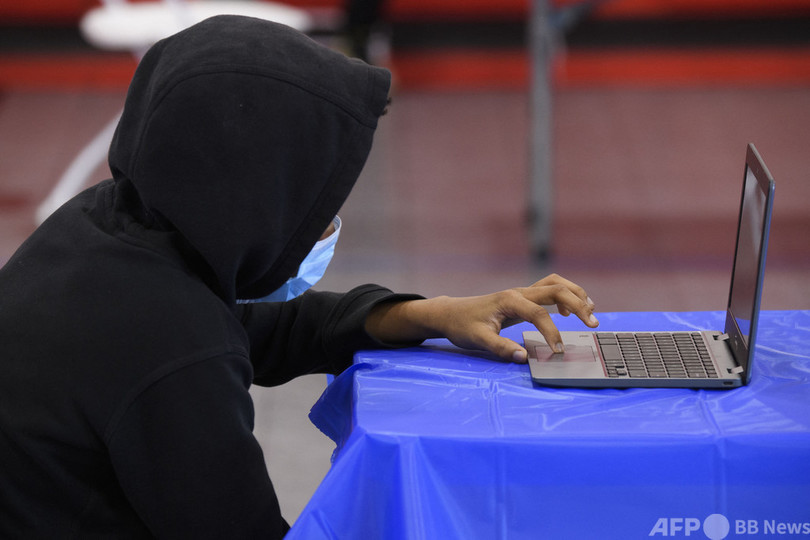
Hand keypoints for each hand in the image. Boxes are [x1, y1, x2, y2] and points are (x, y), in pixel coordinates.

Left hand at [365, 274, 598, 362]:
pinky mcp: (523, 298)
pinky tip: (570, 313)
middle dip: (578, 304)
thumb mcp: (477, 339)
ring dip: (575, 294)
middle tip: (593, 323)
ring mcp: (522, 292)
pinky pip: (550, 289)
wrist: (451, 313)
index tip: (558, 351)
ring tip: (590, 311)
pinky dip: (566, 295)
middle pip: (556, 289)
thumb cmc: (463, 326)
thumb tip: (523, 358)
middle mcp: (519, 292)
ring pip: (555, 283)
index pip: (539, 314)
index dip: (552, 332)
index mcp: (509, 301)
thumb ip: (500, 348)